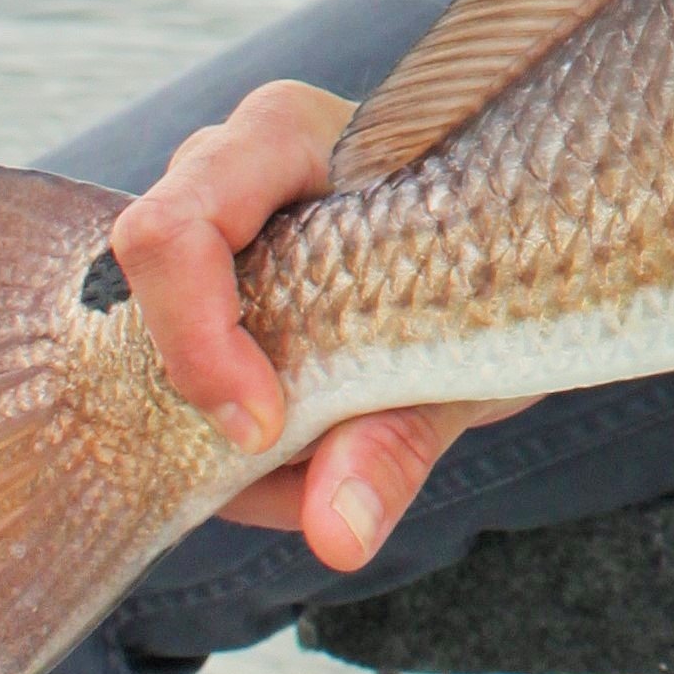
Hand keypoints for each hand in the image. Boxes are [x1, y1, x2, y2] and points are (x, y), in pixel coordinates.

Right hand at [107, 80, 535, 572]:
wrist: (524, 251)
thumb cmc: (498, 263)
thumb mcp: (469, 356)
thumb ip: (401, 438)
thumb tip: (336, 534)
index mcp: (288, 139)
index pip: (177, 226)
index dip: (197, 338)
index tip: (264, 427)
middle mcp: (228, 175)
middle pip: (149, 298)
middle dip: (214, 408)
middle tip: (307, 466)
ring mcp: (207, 242)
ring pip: (159, 369)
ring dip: (235, 455)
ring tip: (338, 470)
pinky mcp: (207, 310)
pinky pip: (182, 400)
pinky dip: (242, 464)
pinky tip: (316, 467)